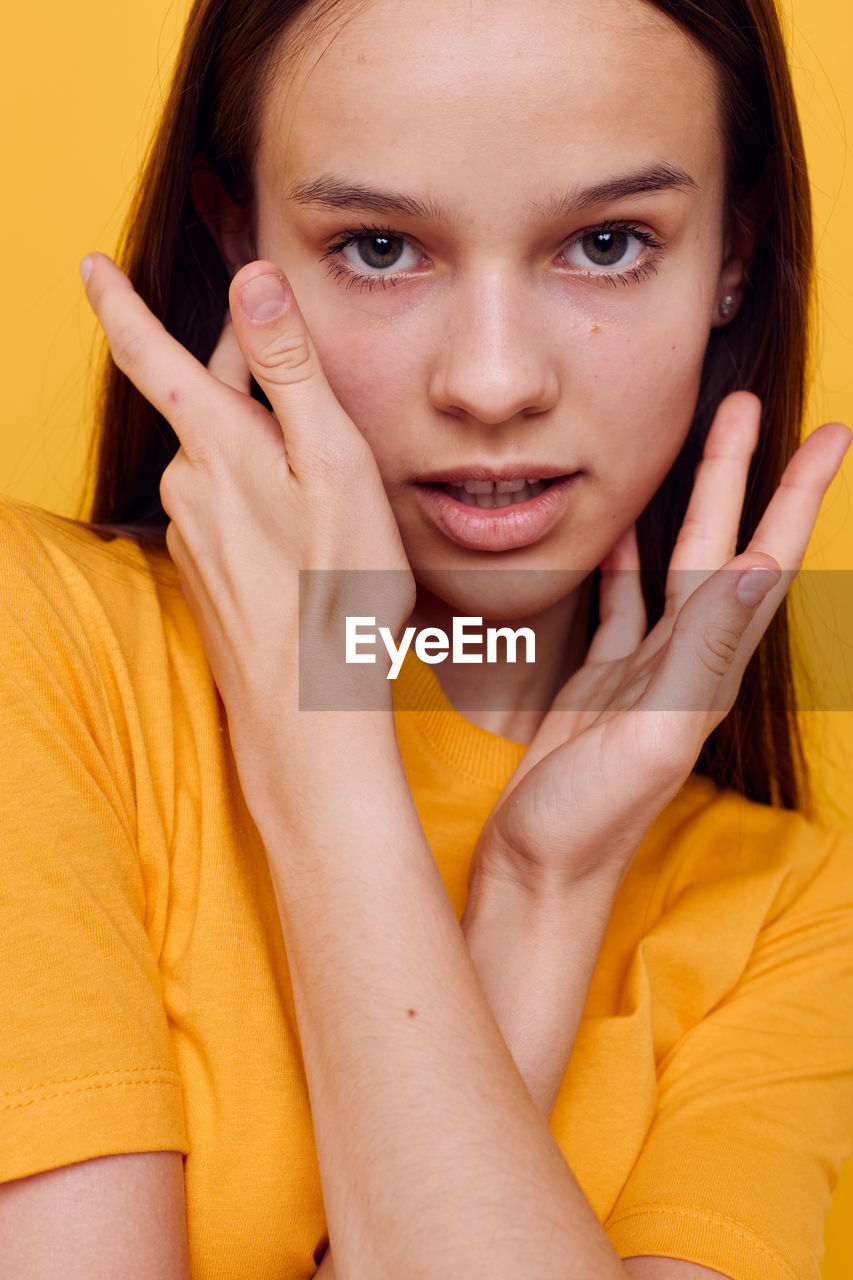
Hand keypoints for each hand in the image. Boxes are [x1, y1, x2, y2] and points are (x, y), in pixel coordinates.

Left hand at [81, 255, 414, 747]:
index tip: (90, 266)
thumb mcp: (331, 463)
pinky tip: (299, 530)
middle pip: (204, 403)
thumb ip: (290, 370)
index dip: (118, 304)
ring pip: (218, 458)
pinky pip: (225, 510)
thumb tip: (253, 280)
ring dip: (256, 444)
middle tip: (288, 361)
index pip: (150, 355)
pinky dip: (256, 499)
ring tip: (317, 465)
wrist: (307, 709)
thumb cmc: (336, 588)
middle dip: (239, 374)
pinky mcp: (207, 576)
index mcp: (215, 445)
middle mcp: (186, 485)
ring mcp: (192, 535)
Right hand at [471, 392, 850, 895]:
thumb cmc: (590, 820)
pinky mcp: (602, 679)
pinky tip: (620, 530)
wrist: (541, 871)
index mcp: (707, 668)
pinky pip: (620, 602)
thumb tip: (759, 569)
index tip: (831, 435)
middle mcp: (686, 661)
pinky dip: (623, 559)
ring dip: (691, 505)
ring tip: (698, 449)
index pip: (763, 562)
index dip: (797, 498)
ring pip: (674, 564)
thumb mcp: (653, 737)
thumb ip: (702, 655)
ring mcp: (644, 668)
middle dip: (741, 474)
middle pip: (722, 545)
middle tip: (749, 403)